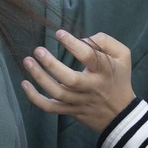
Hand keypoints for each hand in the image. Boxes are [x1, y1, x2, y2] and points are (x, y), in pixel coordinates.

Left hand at [20, 30, 135, 133]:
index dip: (73, 44)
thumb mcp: (123, 55)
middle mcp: (92, 87)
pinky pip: (50, 107)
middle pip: (70, 80)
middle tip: (38, 50)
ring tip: (27, 61)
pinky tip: (24, 84)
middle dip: (52, 65)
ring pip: (58, 94)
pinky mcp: (70, 111)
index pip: (89, 57)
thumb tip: (81, 39)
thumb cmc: (119, 78)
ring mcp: (80, 101)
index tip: (59, 33)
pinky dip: (35, 98)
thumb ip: (105, 41)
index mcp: (105, 71)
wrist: (121, 114)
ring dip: (40, 78)